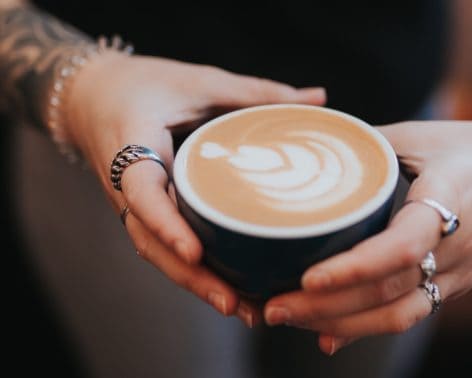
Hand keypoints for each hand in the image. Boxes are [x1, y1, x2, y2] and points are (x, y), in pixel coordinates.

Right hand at [65, 51, 325, 325]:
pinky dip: (193, 271)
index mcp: (130, 144)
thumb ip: (255, 92)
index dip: (165, 224)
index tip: (195, 251)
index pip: (141, 192)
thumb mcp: (199, 80)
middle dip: (191, 276)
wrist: (93, 97)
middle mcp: (126, 185)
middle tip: (235, 303)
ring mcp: (134, 205)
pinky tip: (229, 291)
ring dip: (195, 284)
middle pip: (150, 242)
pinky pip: (165, 247)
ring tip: (242, 310)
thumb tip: (318, 97)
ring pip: (157, 254)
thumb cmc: (146, 84)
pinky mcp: (147, 213)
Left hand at [264, 113, 471, 353]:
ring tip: (289, 318)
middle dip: (326, 308)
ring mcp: (460, 274)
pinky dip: (366, 328)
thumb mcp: (422, 136)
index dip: (354, 268)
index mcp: (451, 202)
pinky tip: (328, 335)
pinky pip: (411, 315)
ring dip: (340, 323)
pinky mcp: (458, 285)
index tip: (307, 278)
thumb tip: (308, 149)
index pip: (403, 248)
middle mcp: (458, 249)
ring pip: (398, 316)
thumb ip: (368, 147)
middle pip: (390, 295)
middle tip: (272, 307)